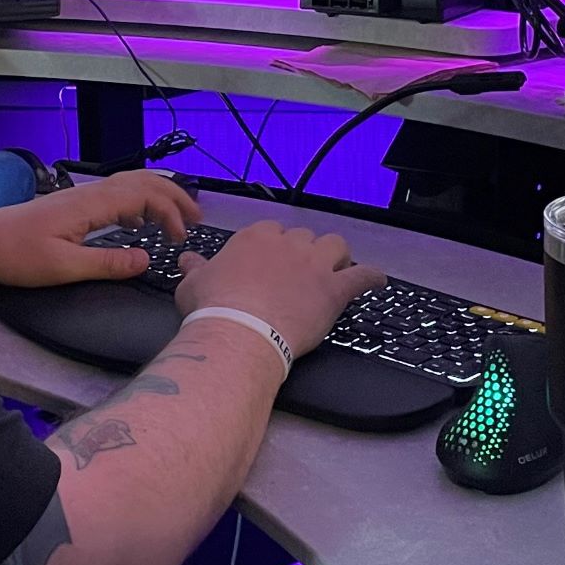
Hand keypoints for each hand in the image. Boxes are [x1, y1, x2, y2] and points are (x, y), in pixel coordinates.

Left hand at [0, 170, 203, 288]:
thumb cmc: (18, 256)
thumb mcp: (64, 267)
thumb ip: (108, 263)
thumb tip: (145, 259)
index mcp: (90, 204)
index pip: (143, 194)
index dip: (170, 211)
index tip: (181, 236)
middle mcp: (88, 194)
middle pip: (141, 181)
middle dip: (173, 195)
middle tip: (195, 218)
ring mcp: (80, 197)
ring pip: (129, 184)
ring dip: (156, 196)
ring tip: (175, 217)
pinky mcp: (73, 205)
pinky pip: (114, 194)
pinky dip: (137, 201)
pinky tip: (138, 221)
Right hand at [175, 220, 384, 358]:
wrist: (239, 333)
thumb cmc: (214, 310)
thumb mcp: (194, 285)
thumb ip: (195, 269)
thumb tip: (187, 260)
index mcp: (255, 239)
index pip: (272, 230)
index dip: (276, 247)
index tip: (274, 261)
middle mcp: (287, 245)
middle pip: (305, 237)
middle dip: (306, 251)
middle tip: (302, 271)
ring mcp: (314, 265)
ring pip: (336, 246)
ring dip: (337, 256)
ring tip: (336, 268)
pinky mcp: (333, 290)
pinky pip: (361, 276)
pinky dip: (371, 277)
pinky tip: (376, 280)